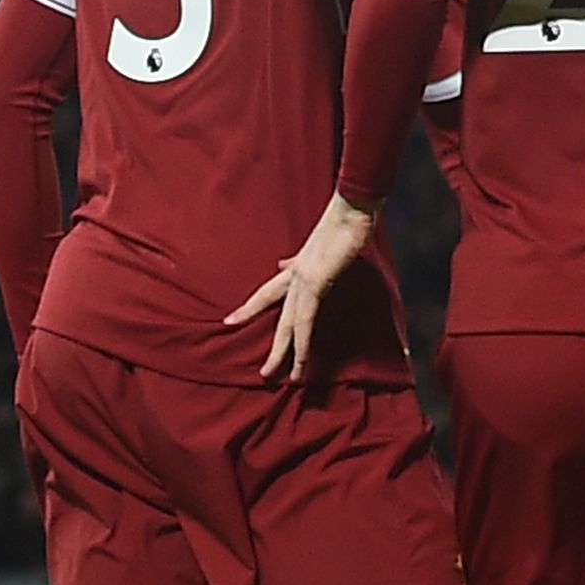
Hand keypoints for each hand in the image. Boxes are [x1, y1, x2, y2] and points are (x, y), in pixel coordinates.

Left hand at [227, 196, 384, 384]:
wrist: (352, 208)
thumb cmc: (345, 220)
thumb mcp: (323, 244)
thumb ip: (304, 257)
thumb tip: (284, 264)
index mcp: (297, 266)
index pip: (267, 292)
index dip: (250, 307)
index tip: (232, 319)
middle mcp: (295, 275)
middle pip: (273, 314)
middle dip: (269, 343)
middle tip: (259, 369)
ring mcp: (303, 281)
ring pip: (287, 325)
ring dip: (282, 353)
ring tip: (271, 375)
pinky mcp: (314, 284)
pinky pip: (305, 321)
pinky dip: (302, 343)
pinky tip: (299, 359)